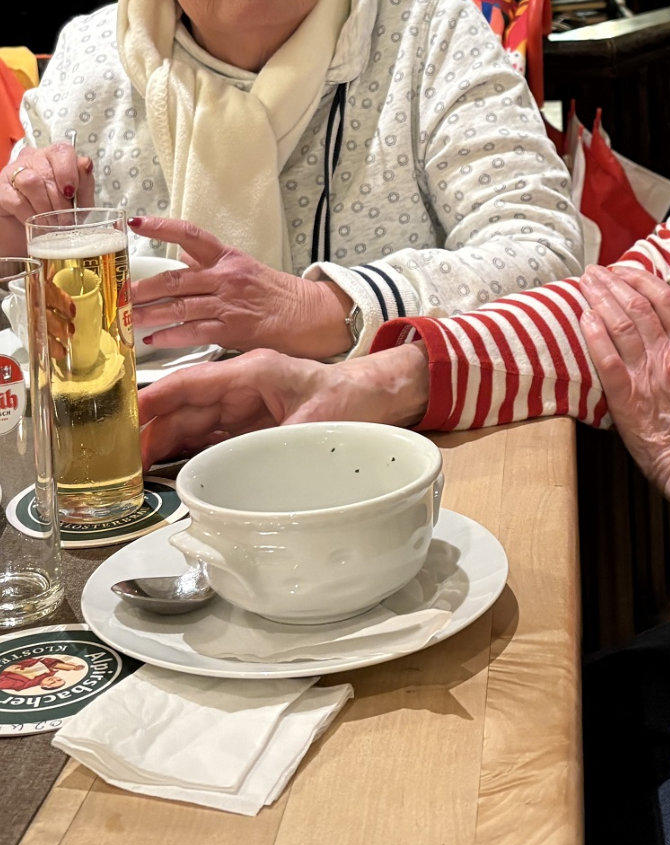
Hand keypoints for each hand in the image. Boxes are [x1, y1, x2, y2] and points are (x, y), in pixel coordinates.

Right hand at [0, 145, 94, 254]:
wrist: (29, 230)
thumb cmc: (56, 212)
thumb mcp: (77, 201)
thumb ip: (84, 183)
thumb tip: (86, 164)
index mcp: (55, 157)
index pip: (62, 151)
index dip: (69, 171)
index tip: (72, 193)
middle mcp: (33, 158)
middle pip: (48, 171)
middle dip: (60, 200)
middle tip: (66, 221)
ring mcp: (14, 172)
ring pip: (31, 181)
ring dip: (45, 206)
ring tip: (52, 223)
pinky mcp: (1, 190)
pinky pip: (16, 200)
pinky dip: (29, 214)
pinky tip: (35, 223)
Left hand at [128, 215, 353, 358]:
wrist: (310, 315)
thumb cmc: (277, 293)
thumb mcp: (244, 267)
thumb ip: (209, 261)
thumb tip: (180, 253)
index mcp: (227, 258)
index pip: (190, 234)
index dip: (161, 227)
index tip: (134, 222)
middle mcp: (226, 277)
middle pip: (176, 278)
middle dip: (142, 287)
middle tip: (117, 291)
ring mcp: (229, 304)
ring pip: (180, 306)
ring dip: (149, 313)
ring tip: (125, 318)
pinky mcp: (233, 330)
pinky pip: (195, 332)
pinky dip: (171, 336)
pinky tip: (153, 339)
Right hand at [138, 341, 430, 467]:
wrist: (373, 398)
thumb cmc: (348, 399)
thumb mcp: (315, 422)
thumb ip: (277, 445)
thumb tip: (248, 472)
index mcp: (253, 372)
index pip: (192, 382)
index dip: (155, 399)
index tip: (125, 415)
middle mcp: (241, 385)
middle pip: (184, 405)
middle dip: (150, 429)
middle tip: (121, 458)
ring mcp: (242, 404)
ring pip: (191, 421)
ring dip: (163, 441)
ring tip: (133, 467)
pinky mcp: (247, 422)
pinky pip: (207, 434)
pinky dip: (184, 449)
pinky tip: (163, 465)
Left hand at [579, 265, 669, 522]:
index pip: (665, 301)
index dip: (642, 279)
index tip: (625, 270)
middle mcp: (668, 355)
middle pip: (637, 305)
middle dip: (613, 282)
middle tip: (595, 271)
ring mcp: (647, 375)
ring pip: (620, 323)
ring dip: (599, 298)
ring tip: (585, 283)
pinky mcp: (627, 398)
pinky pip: (606, 358)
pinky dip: (593, 334)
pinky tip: (582, 317)